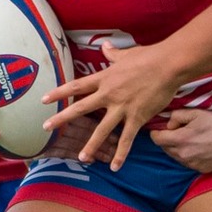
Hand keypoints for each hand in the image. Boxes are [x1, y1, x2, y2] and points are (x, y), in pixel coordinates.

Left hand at [41, 40, 181, 169]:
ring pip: (101, 130)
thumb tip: (105, 45)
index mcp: (104, 78)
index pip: (76, 86)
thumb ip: (112, 53)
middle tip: (46, 127)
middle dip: (62, 118)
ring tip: (81, 158)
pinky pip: (126, 139)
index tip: (43, 100)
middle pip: (80, 108)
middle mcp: (108, 94)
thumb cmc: (148, 57)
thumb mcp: (126, 54)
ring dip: (90, 145)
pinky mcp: (136, 117)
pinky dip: (121, 154)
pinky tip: (115, 167)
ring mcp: (122, 108)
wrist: (167, 65)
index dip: (58, 93)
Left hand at [151, 109, 211, 174]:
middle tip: (178, 130)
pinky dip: (188, 155)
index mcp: (180, 140)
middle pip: (165, 148)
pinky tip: (199, 147)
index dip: (156, 132)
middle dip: (167, 139)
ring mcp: (192, 164)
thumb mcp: (196, 113)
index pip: (156, 139)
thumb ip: (177, 116)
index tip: (160, 127)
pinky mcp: (200, 169)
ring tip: (191, 139)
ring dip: (177, 148)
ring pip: (175, 156)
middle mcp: (183, 155)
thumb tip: (168, 124)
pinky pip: (187, 162)